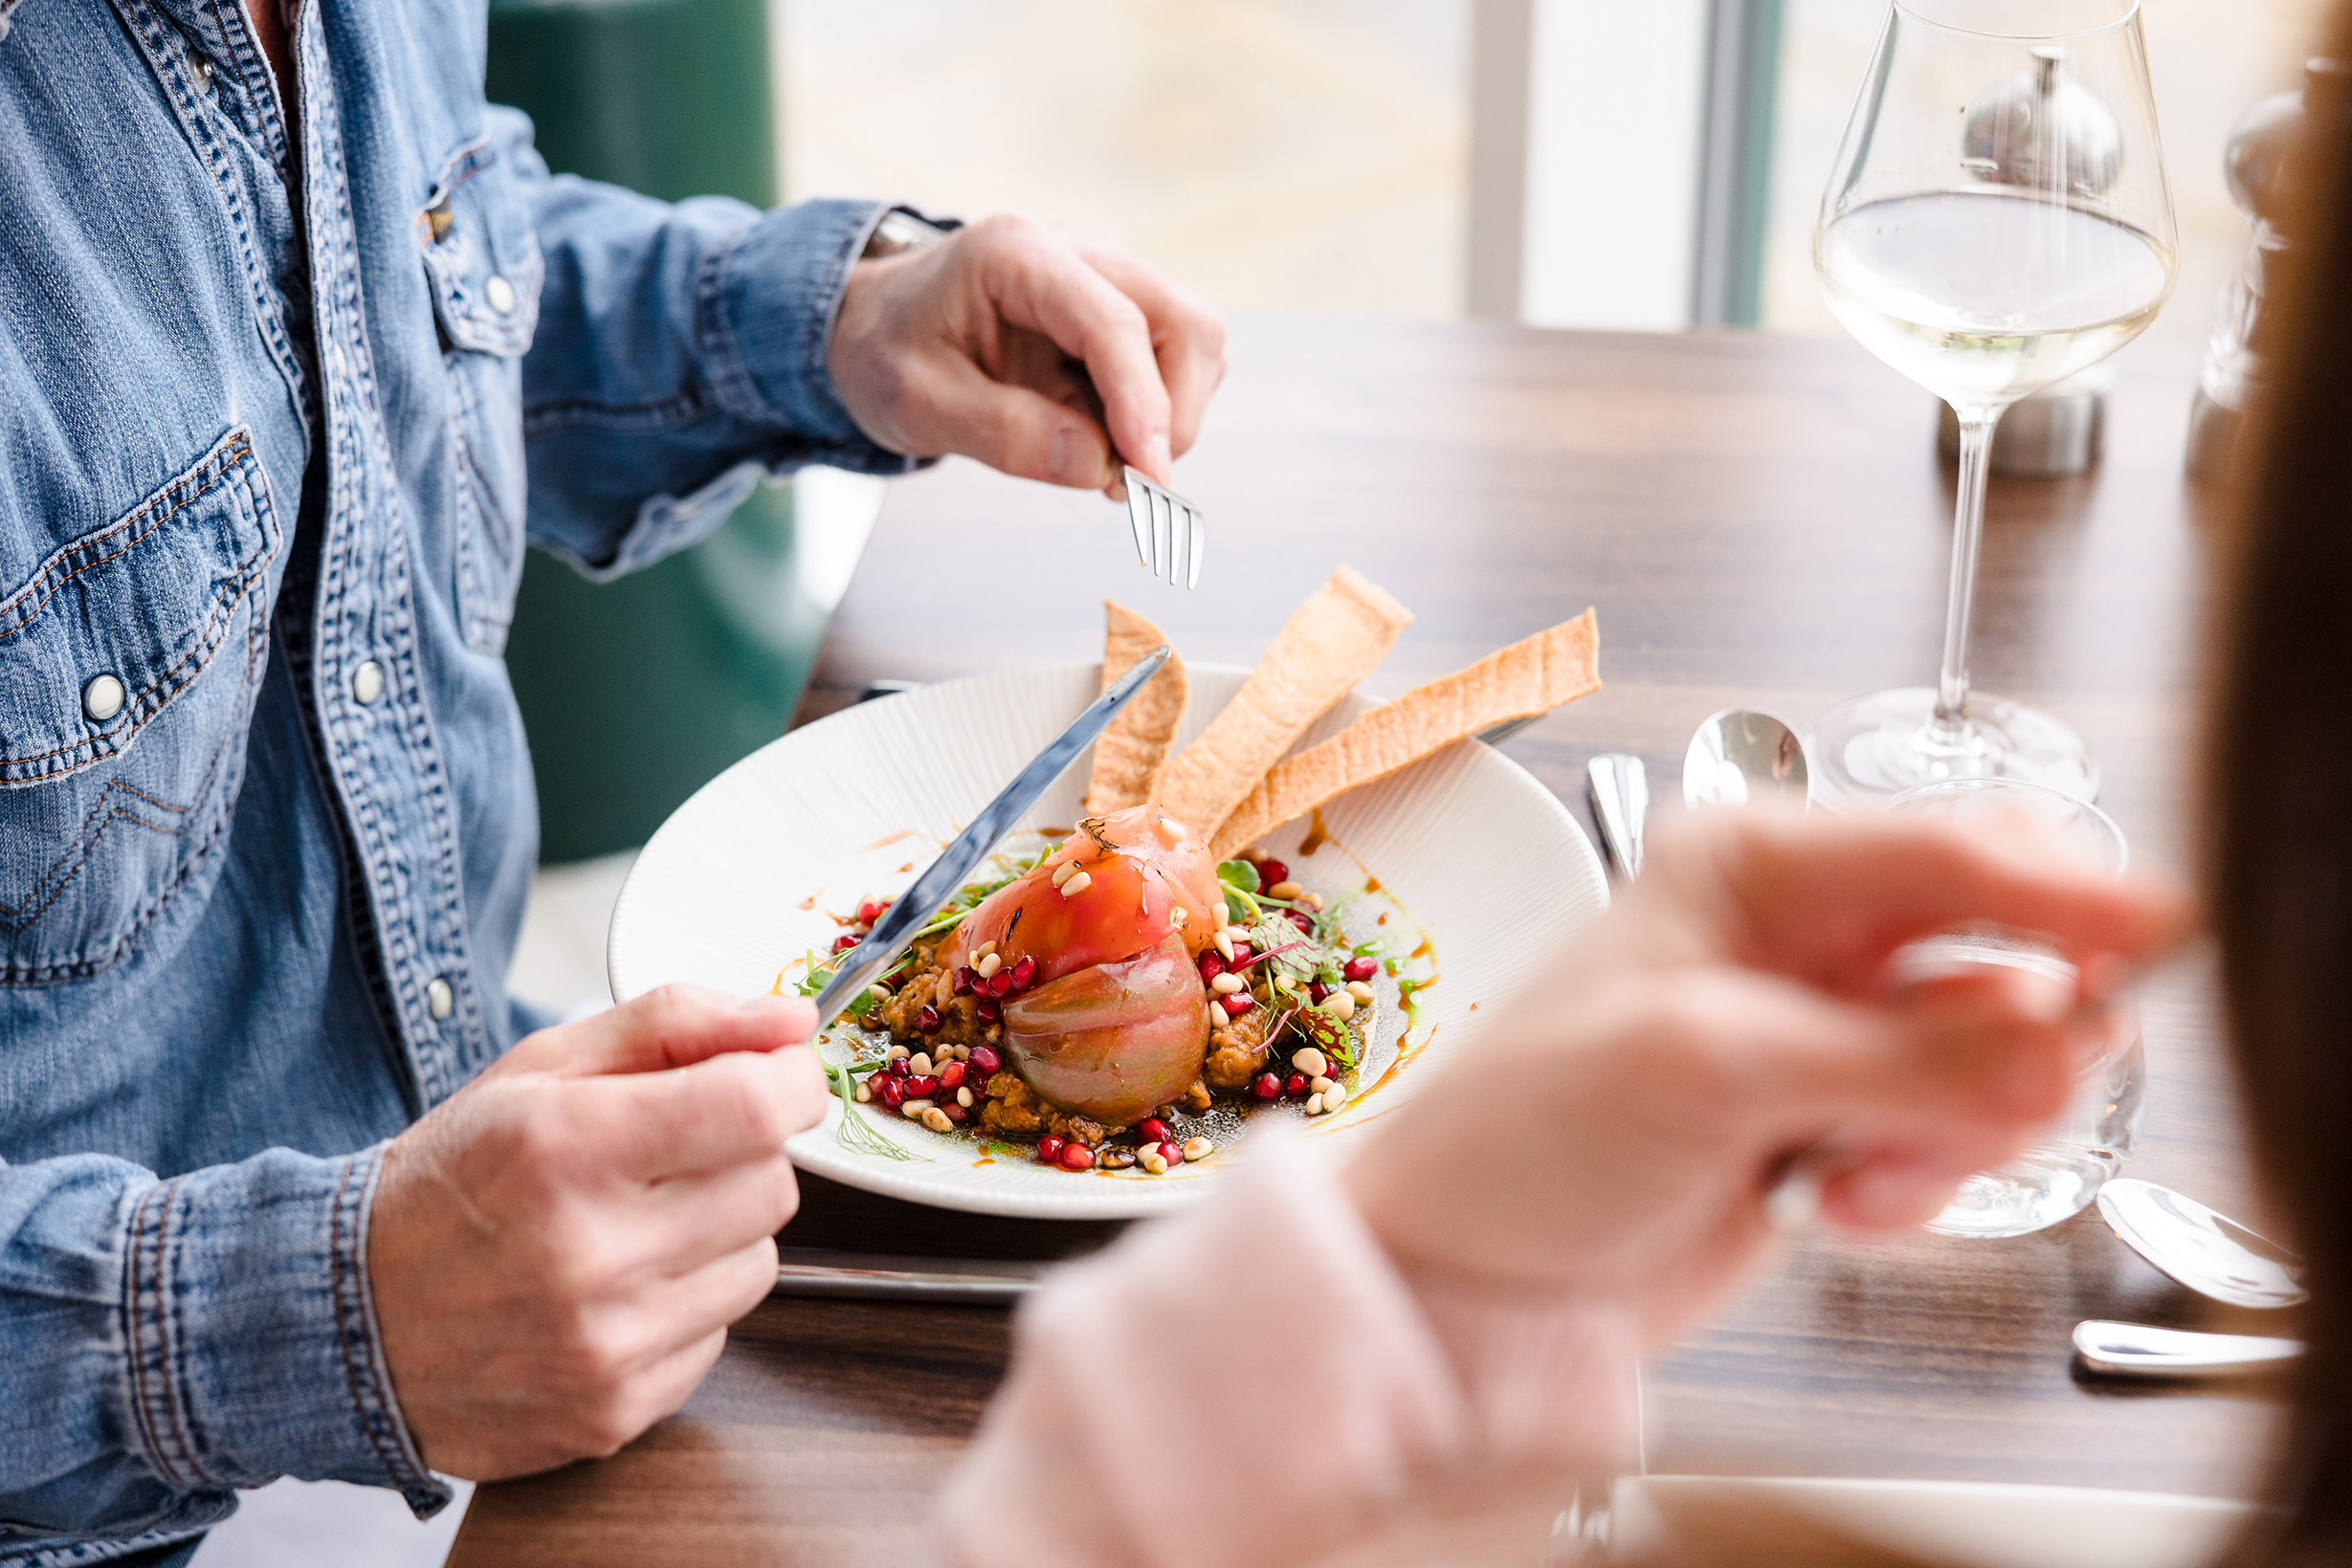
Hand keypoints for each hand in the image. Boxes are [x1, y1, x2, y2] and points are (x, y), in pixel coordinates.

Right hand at [368, 987, 827, 1477]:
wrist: (344, 1321)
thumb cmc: (453, 1181)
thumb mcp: (541, 1069)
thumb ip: (675, 1024)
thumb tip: (793, 1021)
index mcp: (567, 1145)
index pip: (755, 1107)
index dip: (789, 1084)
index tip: (774, 1080)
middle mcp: (588, 1252)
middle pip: (771, 1186)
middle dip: (740, 1158)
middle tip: (669, 1159)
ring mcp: (602, 1345)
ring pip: (758, 1264)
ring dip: (718, 1237)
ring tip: (634, 1228)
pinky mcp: (612, 1414)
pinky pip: (718, 1337)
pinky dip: (684, 1307)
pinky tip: (614, 1295)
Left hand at [827, 215, 1225, 498]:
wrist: (879, 326)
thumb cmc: (888, 353)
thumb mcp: (916, 405)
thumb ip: (1004, 434)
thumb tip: (1099, 466)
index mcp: (1017, 253)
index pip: (1115, 323)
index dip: (1146, 405)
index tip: (1151, 478)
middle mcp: (1079, 250)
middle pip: (1185, 324)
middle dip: (1173, 415)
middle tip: (1123, 483)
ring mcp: (1109, 276)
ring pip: (1195, 344)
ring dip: (1170, 417)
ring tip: (1104, 464)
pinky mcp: (1121, 309)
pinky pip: (1175, 362)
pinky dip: (1158, 413)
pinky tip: (1103, 439)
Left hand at [1346, 808, 2191, 1344]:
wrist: (1469, 1278)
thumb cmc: (1518, 1139)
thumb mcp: (1705, 1069)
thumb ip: (1892, 1055)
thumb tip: (2050, 1038)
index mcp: (1748, 863)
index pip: (1944, 846)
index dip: (2062, 886)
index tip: (2157, 929)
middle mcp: (1794, 929)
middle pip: (1998, 939)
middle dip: (2006, 1033)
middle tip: (1981, 1095)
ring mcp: (1822, 1026)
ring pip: (1997, 1049)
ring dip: (1955, 1125)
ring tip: (1856, 1165)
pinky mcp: (1837, 1116)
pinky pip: (1959, 1132)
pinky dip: (1923, 1177)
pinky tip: (1836, 1200)